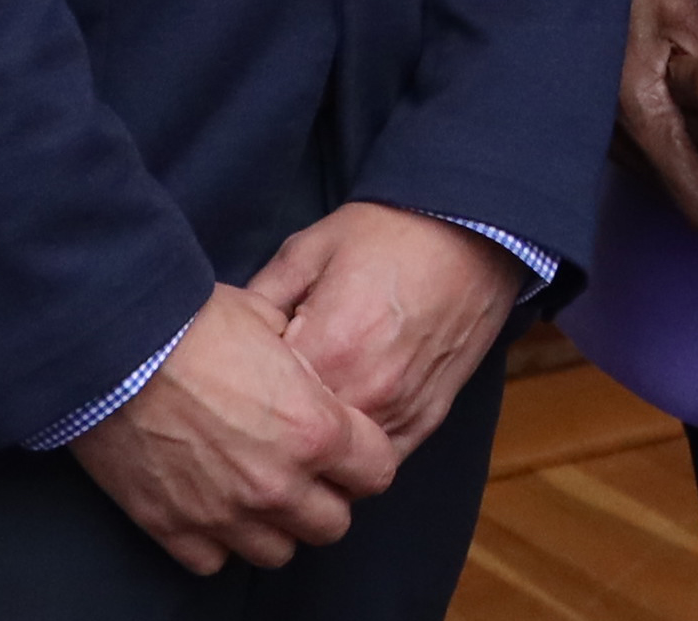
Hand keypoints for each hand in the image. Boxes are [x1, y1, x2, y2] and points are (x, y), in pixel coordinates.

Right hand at [74, 286, 403, 576]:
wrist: (109, 344)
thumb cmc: (188, 321)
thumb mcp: (266, 319)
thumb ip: (300, 361)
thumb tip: (303, 370)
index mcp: (315, 430)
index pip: (377, 473)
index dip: (363, 456)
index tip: (344, 446)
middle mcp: (278, 484)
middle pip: (332, 525)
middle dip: (323, 497)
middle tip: (298, 469)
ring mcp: (226, 514)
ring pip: (278, 552)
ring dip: (272, 524)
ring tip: (251, 490)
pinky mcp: (175, 528)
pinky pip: (214, 560)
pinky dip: (215, 538)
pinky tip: (206, 502)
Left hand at [249, 204, 519, 459]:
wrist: (470, 233)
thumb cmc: (387, 234)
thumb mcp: (308, 250)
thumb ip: (263, 298)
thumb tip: (226, 332)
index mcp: (330, 350)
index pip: (263, 403)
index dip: (245, 388)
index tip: (241, 371)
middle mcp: (367, 395)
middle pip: (300, 444)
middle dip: (277, 426)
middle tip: (264, 395)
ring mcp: (401, 414)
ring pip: (340, 465)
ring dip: (317, 447)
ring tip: (302, 411)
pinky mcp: (428, 422)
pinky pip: (381, 462)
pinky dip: (356, 452)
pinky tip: (342, 421)